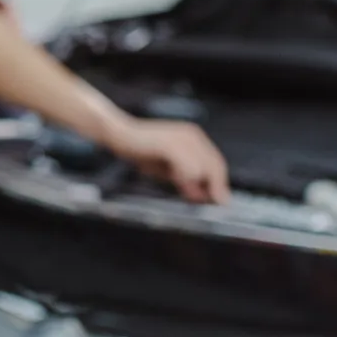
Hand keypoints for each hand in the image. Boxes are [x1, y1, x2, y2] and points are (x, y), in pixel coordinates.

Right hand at [102, 117, 230, 203]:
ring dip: (199, 184)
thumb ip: (187, 181)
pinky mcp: (171, 144)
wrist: (118, 134)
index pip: (216, 162)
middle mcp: (192, 135)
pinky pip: (187, 166)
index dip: (218, 182)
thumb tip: (204, 197)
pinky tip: (179, 184)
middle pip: (215, 164)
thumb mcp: (169, 170)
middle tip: (209, 202)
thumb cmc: (142, 152)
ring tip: (189, 195)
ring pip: (204, 166)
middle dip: (214, 186)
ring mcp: (182, 137)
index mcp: (194, 137)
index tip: (216, 199)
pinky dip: (187, 179)